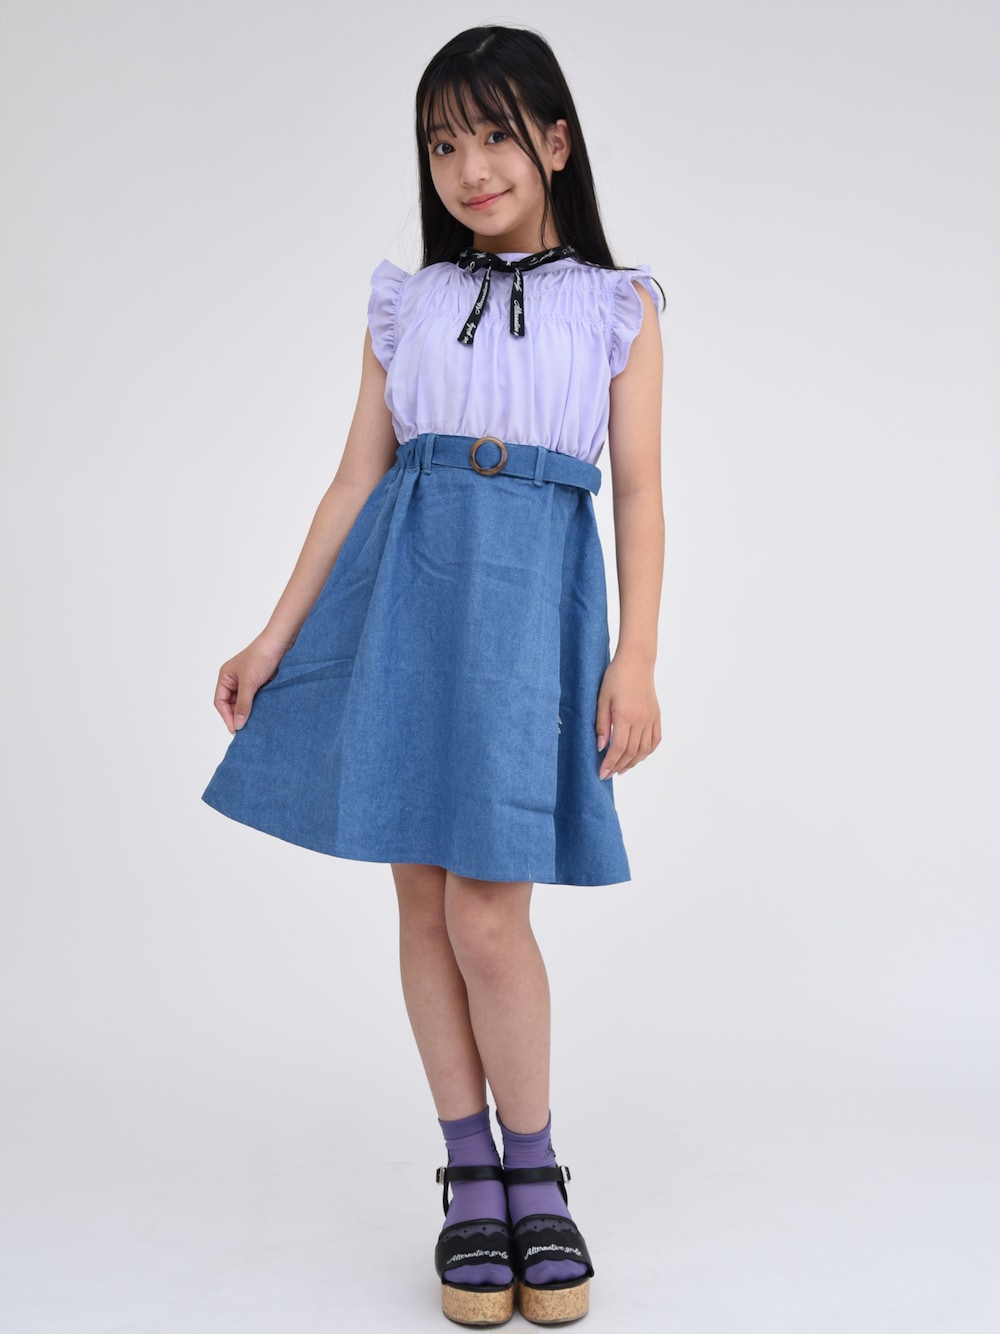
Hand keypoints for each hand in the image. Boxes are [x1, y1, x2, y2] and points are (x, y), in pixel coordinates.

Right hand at [213, 635, 287, 733]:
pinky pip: (256, 699)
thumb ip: (244, 704)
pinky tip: (263, 714)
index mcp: (225, 677)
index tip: (236, 729)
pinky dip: (258, 707)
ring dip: (248, 712)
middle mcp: (234, 679)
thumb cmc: (262, 656)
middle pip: (231, 704)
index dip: (226, 716)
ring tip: (255, 724)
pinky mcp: (261, 682)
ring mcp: (248, 681)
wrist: (281, 642)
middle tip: (245, 730)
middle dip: (237, 716)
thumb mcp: (249, 683)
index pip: (220, 701)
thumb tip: (238, 724)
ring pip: (244, 702)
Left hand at [594, 653, 660, 778]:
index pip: (619, 748)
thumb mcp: (602, 699)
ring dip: (633, 762)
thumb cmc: (615, 677)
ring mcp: (651, 718)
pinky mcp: (656, 716)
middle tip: (609, 774)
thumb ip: (602, 724)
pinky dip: (647, 751)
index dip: (610, 763)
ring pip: (644, 749)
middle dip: (619, 766)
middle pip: (631, 752)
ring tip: (622, 769)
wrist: (636, 662)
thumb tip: (601, 747)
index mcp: (625, 716)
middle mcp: (641, 720)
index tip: (602, 773)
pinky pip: (655, 740)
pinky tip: (639, 756)